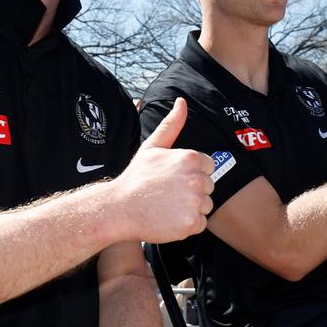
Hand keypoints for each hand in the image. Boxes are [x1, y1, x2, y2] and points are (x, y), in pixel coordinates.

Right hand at [113, 98, 212, 243]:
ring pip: (206, 206)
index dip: (190, 174)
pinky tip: (169, 219)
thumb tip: (182, 101)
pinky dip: (188, 224)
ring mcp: (194, 202)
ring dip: (191, 208)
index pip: (207, 167)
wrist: (118, 208)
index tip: (172, 179)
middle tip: (167, 194)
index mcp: (190, 158)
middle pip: (208, 187)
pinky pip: (200, 223)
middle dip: (192, 191)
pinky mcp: (191, 223)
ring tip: (168, 206)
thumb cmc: (136, 177)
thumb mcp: (153, 146)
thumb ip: (172, 124)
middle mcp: (195, 179)